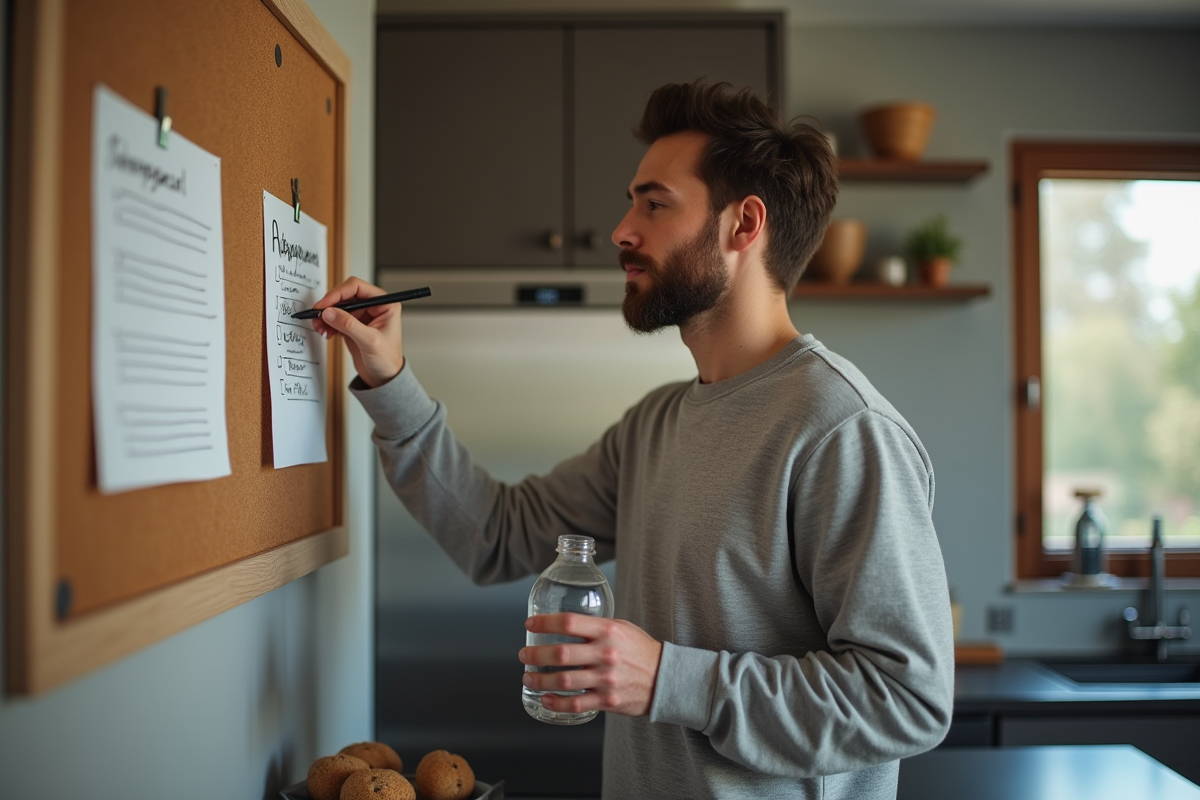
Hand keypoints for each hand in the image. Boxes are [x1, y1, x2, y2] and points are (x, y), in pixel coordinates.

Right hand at [311, 277, 404, 387]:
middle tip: (317, 317)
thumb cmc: (387, 360)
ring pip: (337, 307)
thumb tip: (329, 312)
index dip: (338, 293)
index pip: (357, 287)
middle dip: (329, 306)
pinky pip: (335, 318)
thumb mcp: (369, 341)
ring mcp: (362, 315)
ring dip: (326, 316)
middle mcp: (373, 306)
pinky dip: (327, 324)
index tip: (323, 305)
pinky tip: (326, 333)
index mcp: (385, 304)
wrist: (383, 378)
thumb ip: (349, 325)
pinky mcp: (352, 325)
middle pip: (344, 295)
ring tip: (320, 329)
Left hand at [519, 613, 662, 717]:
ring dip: (539, 680)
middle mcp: (606, 654)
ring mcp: (606, 679)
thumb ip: (596, 627)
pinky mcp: (607, 700)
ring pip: (563, 681)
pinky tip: (545, 698)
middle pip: (561, 653)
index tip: (530, 624)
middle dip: (536, 654)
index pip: (569, 622)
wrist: (665, 678)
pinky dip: (555, 703)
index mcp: (608, 631)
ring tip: (528, 677)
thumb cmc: (640, 650)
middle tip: (524, 654)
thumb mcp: (621, 628)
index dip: (545, 622)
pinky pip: (575, 704)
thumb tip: (566, 624)